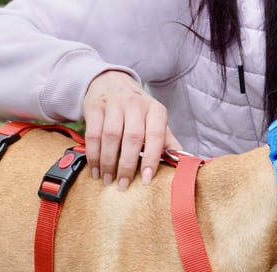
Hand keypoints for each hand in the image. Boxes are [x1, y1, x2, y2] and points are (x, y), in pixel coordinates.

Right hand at [83, 71, 181, 190]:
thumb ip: (167, 141)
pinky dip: (93, 154)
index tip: (145, 179)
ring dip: (108, 162)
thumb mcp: (155, 120)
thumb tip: (183, 164)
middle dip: (127, 165)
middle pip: (132, 137)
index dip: (151, 158)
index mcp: (155, 110)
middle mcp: (136, 105)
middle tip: (123, 185)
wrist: (111, 81)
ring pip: (110, 136)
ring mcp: (114, 104)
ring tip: (108, 180)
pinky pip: (93, 134)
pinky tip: (96, 169)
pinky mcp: (95, 106)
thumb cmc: (137, 109)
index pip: (155, 135)